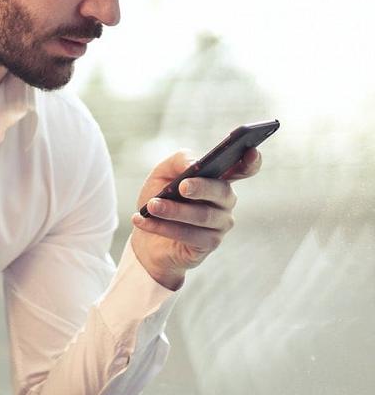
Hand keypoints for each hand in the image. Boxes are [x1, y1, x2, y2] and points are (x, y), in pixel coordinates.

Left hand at [130, 148, 261, 289]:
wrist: (146, 235)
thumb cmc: (160, 198)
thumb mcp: (162, 173)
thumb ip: (179, 161)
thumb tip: (195, 163)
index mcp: (218, 178)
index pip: (243, 168)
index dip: (251, 160)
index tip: (252, 149)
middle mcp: (225, 201)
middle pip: (222, 191)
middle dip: (201, 187)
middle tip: (182, 186)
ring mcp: (220, 224)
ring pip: (203, 216)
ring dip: (174, 210)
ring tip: (151, 205)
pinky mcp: (208, 244)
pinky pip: (189, 235)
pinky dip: (162, 227)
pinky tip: (142, 220)